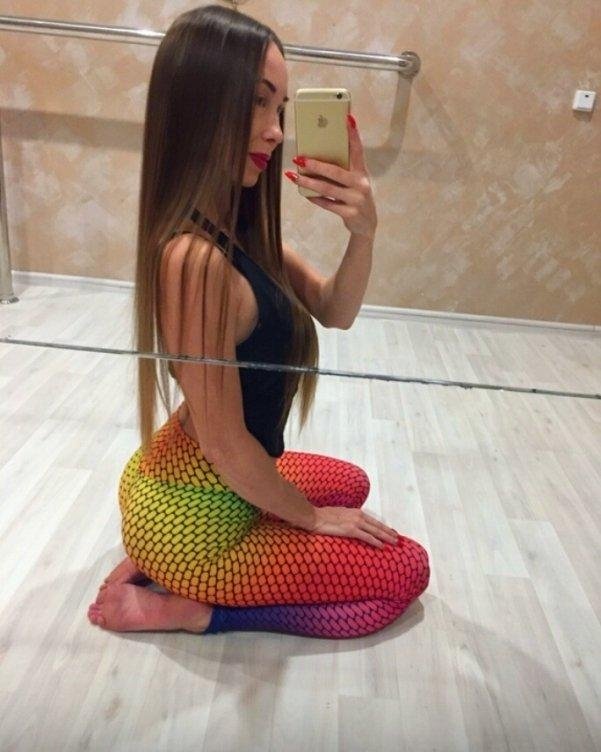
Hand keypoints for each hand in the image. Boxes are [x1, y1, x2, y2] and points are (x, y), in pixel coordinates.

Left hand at [288, 113, 377, 238]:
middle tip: (299, 158)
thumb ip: (343, 170)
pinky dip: (315, 198)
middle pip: (335, 172)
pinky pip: (328, 204)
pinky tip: (305, 194)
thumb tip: (316, 158)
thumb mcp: (355, 182)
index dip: (353, 134)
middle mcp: (360, 184)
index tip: (347, 118)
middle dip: (315, 165)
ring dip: (309, 183)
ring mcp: (356, 199)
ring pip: (328, 189)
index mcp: (362, 172)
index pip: (358, 150)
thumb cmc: (356, 197)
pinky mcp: (350, 213)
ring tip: (294, 176)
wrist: (366, 225)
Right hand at [306, 505, 398, 548]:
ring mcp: (355, 522)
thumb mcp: (338, 514)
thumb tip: (350, 523)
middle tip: (398, 538)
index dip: (383, 526)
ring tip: (394, 542)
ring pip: (375, 531)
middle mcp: (358, 516)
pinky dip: (376, 541)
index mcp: (355, 512)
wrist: (313, 516)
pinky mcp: (351, 530)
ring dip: (386, 537)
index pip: (373, 520)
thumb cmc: (322, 516)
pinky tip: (382, 546)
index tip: (391, 531)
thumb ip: (347, 518)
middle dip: (388, 532)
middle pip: (377, 525)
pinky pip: (367, 537)